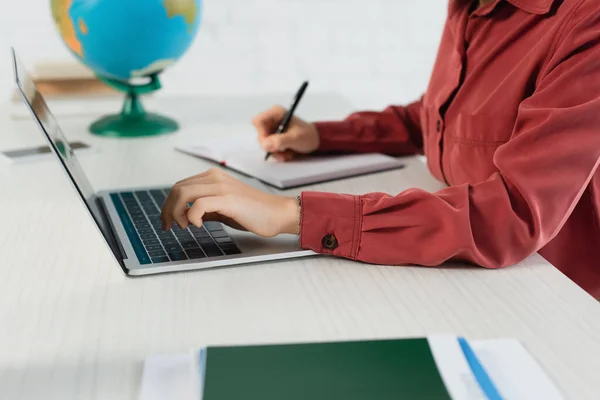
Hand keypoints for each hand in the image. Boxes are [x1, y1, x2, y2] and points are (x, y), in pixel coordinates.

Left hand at [160, 168, 299, 236]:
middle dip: (167, 210)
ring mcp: (221, 187)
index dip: (168, 204)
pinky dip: (191, 216)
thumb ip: (205, 209)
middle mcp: (215, 178)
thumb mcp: (223, 209)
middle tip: (169, 227)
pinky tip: (197, 225)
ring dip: (176, 212)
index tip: (167, 222)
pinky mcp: (228, 199)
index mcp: (213, 177)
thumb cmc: (254, 213)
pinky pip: (198, 204)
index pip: (180, 186)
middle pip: (177, 189)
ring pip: (183, 193)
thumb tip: (186, 216)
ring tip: (184, 226)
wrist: (277, 214)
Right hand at [252, 105, 319, 161]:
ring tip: (286, 154)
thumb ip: (280, 140)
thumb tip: (265, 144)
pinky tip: (286, 154)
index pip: (258, 121)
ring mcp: (272, 129)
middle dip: (270, 146)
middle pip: (260, 134)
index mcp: (276, 113)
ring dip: (275, 151)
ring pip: (264, 143)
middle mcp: (272, 119)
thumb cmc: (308, 135)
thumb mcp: (295, 138)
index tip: (271, 143)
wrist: (316, 140)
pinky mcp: (273, 137)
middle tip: (281, 151)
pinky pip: (269, 147)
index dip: (262, 134)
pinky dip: (277, 153)